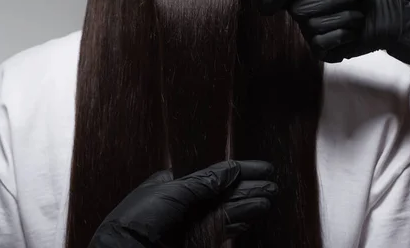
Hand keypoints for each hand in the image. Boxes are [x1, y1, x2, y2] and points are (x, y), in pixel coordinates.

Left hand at [88, 160, 276, 247]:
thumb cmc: (137, 220)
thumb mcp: (171, 192)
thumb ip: (203, 181)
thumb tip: (230, 169)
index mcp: (173, 184)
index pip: (213, 173)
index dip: (238, 169)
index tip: (261, 168)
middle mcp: (185, 202)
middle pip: (224, 192)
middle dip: (248, 188)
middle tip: (272, 185)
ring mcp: (192, 223)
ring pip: (227, 210)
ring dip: (249, 204)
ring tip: (269, 198)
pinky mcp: (197, 241)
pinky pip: (223, 229)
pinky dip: (240, 222)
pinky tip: (254, 215)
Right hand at [260, 0, 409, 69]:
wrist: (396, 10)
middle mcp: (306, 13)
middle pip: (298, 10)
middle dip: (329, 1)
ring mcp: (314, 33)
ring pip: (312, 27)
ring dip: (341, 17)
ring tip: (357, 14)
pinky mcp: (326, 51)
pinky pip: (320, 43)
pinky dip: (341, 34)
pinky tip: (354, 31)